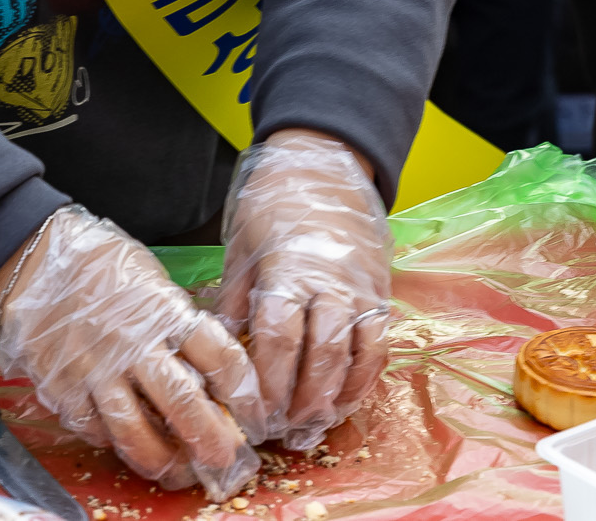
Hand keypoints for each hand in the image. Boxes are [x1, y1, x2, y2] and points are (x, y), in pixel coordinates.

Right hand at [0, 205, 262, 497]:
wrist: (36, 254)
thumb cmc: (101, 262)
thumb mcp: (152, 278)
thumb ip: (177, 322)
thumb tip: (208, 367)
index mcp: (163, 310)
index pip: (217, 356)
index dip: (244, 391)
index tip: (256, 414)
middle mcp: (132, 343)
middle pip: (181, 401)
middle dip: (209, 437)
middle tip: (225, 459)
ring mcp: (94, 369)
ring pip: (134, 429)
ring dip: (162, 457)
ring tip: (179, 470)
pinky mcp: (61, 386)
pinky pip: (92, 428)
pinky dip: (113, 443)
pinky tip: (127, 445)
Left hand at [215, 129, 390, 448]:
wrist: (326, 163)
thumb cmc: (274, 202)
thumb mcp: (241, 244)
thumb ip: (234, 299)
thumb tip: (215, 348)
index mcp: (287, 270)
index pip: (278, 337)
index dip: (266, 382)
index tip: (251, 412)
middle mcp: (329, 283)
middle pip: (319, 356)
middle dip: (300, 402)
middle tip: (281, 433)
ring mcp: (360, 289)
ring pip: (353, 356)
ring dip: (333, 398)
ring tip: (311, 427)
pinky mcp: (380, 292)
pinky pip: (378, 346)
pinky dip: (364, 380)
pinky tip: (344, 402)